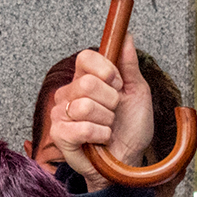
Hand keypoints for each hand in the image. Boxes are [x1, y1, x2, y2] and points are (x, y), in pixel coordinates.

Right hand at [47, 39, 153, 192]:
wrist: (128, 160)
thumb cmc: (131, 129)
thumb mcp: (137, 92)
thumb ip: (129, 65)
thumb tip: (126, 36)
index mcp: (86, 78)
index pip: (86, 57)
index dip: (106, 70)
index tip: (118, 85)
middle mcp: (70, 93)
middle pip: (88, 83)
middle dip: (110, 101)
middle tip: (113, 112)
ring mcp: (62, 113)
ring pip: (85, 106)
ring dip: (106, 120)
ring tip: (107, 127)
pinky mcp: (59, 134)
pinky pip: (80, 127)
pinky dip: (99, 135)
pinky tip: (100, 140)